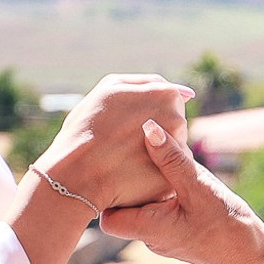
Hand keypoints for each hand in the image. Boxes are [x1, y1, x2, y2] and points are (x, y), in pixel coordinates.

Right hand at [36, 75, 192, 210]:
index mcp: (167, 95)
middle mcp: (177, 120)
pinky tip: (131, 177)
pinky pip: (165, 176)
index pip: (166, 100)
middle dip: (153, 132)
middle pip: (172, 125)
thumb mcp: (112, 88)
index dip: (143, 111)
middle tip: (121, 141)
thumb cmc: (88, 127)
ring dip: (155, 154)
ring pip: (170, 151)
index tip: (123, 122)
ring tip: (124, 159)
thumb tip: (189, 94)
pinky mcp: (171, 179)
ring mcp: (176, 151)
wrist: (75, 174)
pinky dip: (152, 176)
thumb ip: (150, 84)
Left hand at [101, 119, 263, 263]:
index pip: (107, 218)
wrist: (256, 258)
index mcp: (150, 229)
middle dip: (127, 180)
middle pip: (124, 208)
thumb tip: (148, 128)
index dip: (106, 192)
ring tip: (154, 157)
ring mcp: (166, 236)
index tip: (115, 165)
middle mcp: (152, 237)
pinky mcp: (180, 232)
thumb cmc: (229, 227)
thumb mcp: (200, 187)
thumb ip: (173, 159)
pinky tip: (177, 173)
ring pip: (144, 206)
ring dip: (149, 184)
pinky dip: (165, 191)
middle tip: (131, 152)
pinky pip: (162, 209)